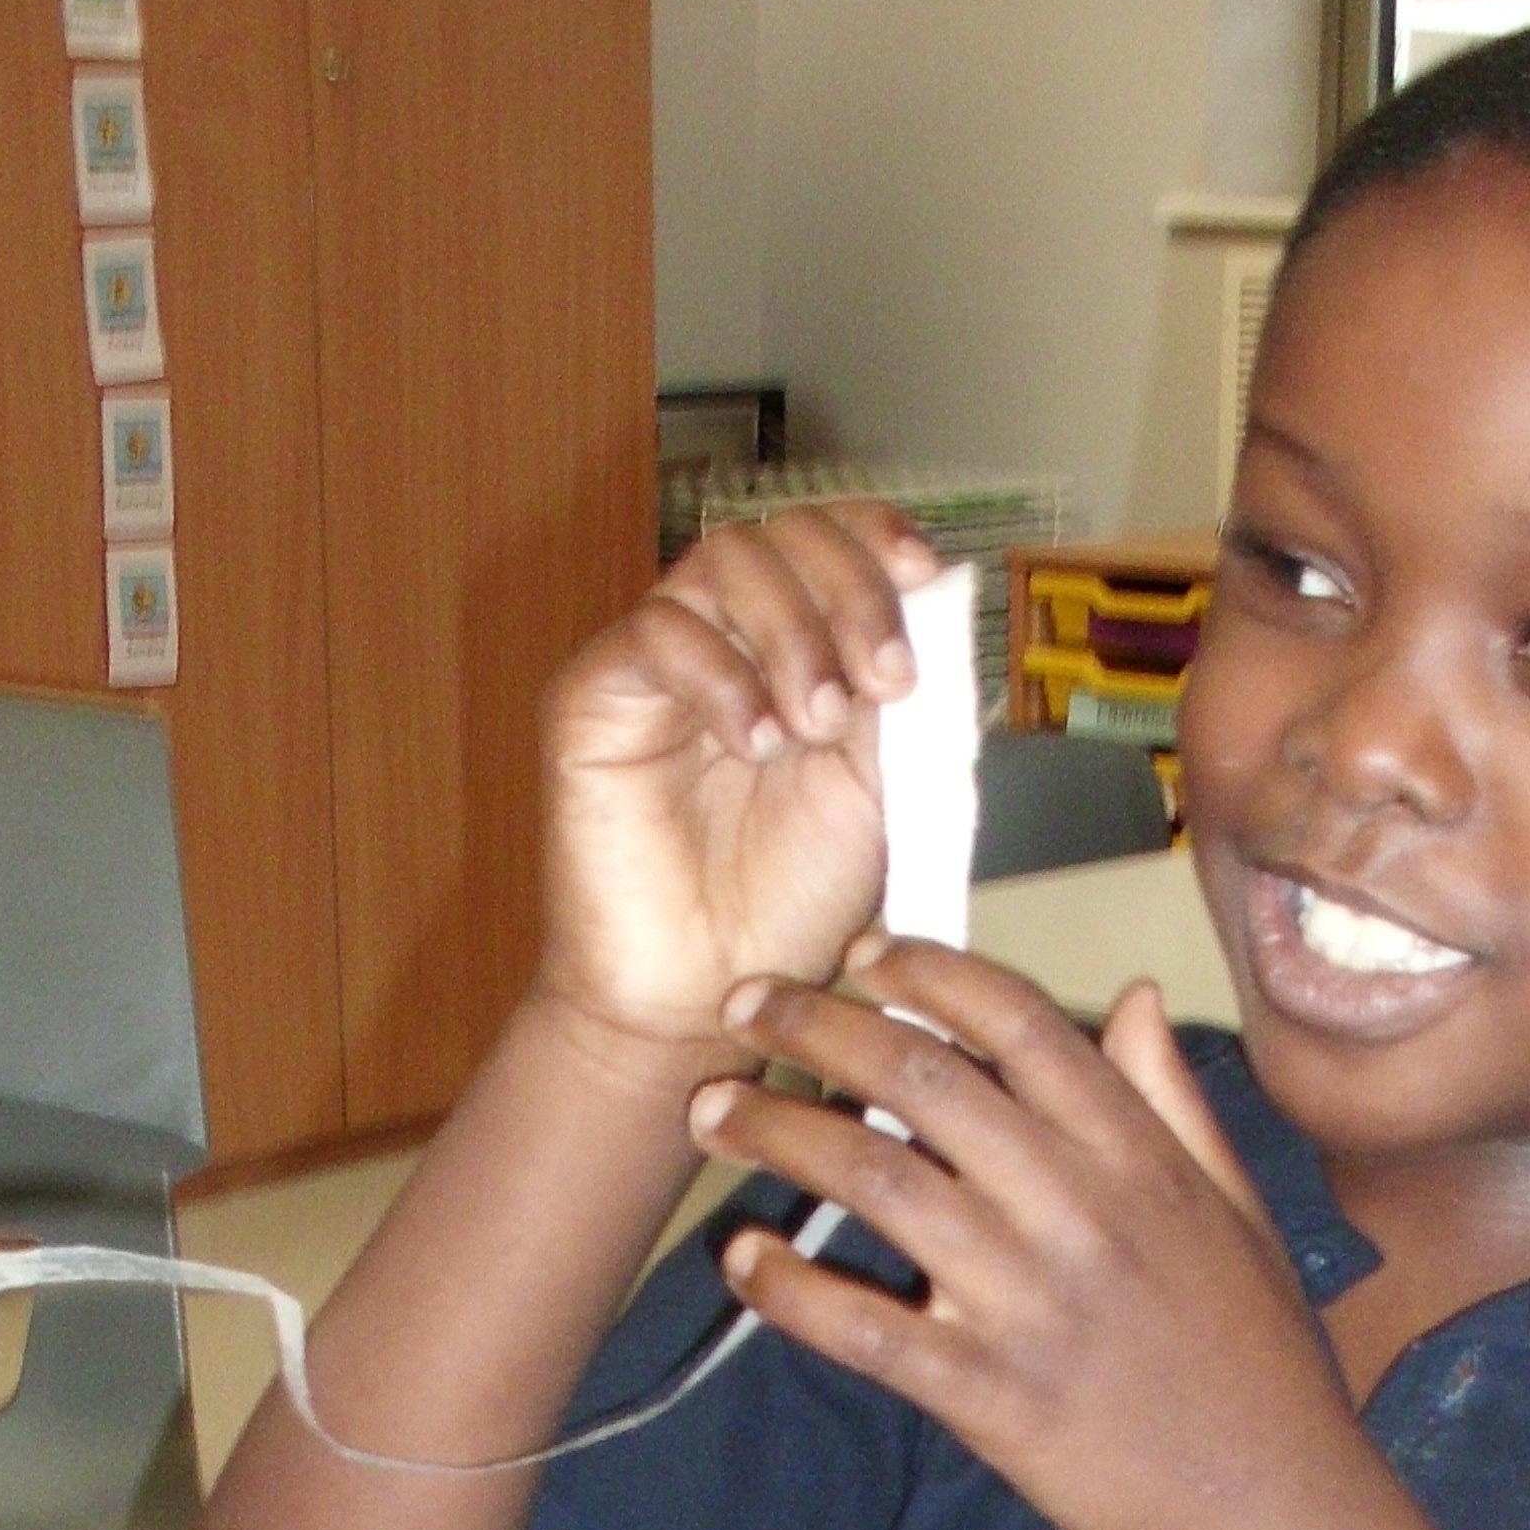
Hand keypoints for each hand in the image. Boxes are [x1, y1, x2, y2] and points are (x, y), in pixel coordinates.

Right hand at [535, 506, 944, 1057]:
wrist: (704, 994)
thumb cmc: (786, 907)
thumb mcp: (876, 791)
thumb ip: (893, 699)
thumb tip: (935, 600)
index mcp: (797, 651)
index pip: (829, 541)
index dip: (874, 536)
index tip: (923, 574)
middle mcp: (728, 641)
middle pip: (782, 535)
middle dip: (849, 590)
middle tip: (884, 681)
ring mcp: (659, 662)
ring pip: (723, 563)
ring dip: (793, 632)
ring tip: (819, 727)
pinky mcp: (594, 696)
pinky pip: (656, 633)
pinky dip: (722, 676)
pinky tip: (758, 742)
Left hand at [691, 950, 1369, 1529]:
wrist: (1269, 1507)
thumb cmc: (1258, 1362)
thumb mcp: (1237, 1211)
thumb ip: (1174, 1101)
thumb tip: (1131, 999)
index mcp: (1139, 1157)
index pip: (1019, 1023)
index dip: (929, 972)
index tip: (863, 953)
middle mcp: (1078, 1209)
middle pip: (924, 1080)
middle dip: (819, 1026)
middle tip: (748, 1006)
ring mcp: (1030, 1301)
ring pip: (878, 1183)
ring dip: (781, 1134)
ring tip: (713, 1111)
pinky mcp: (991, 1394)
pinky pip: (868, 1328)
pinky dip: (794, 1290)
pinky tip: (745, 1261)